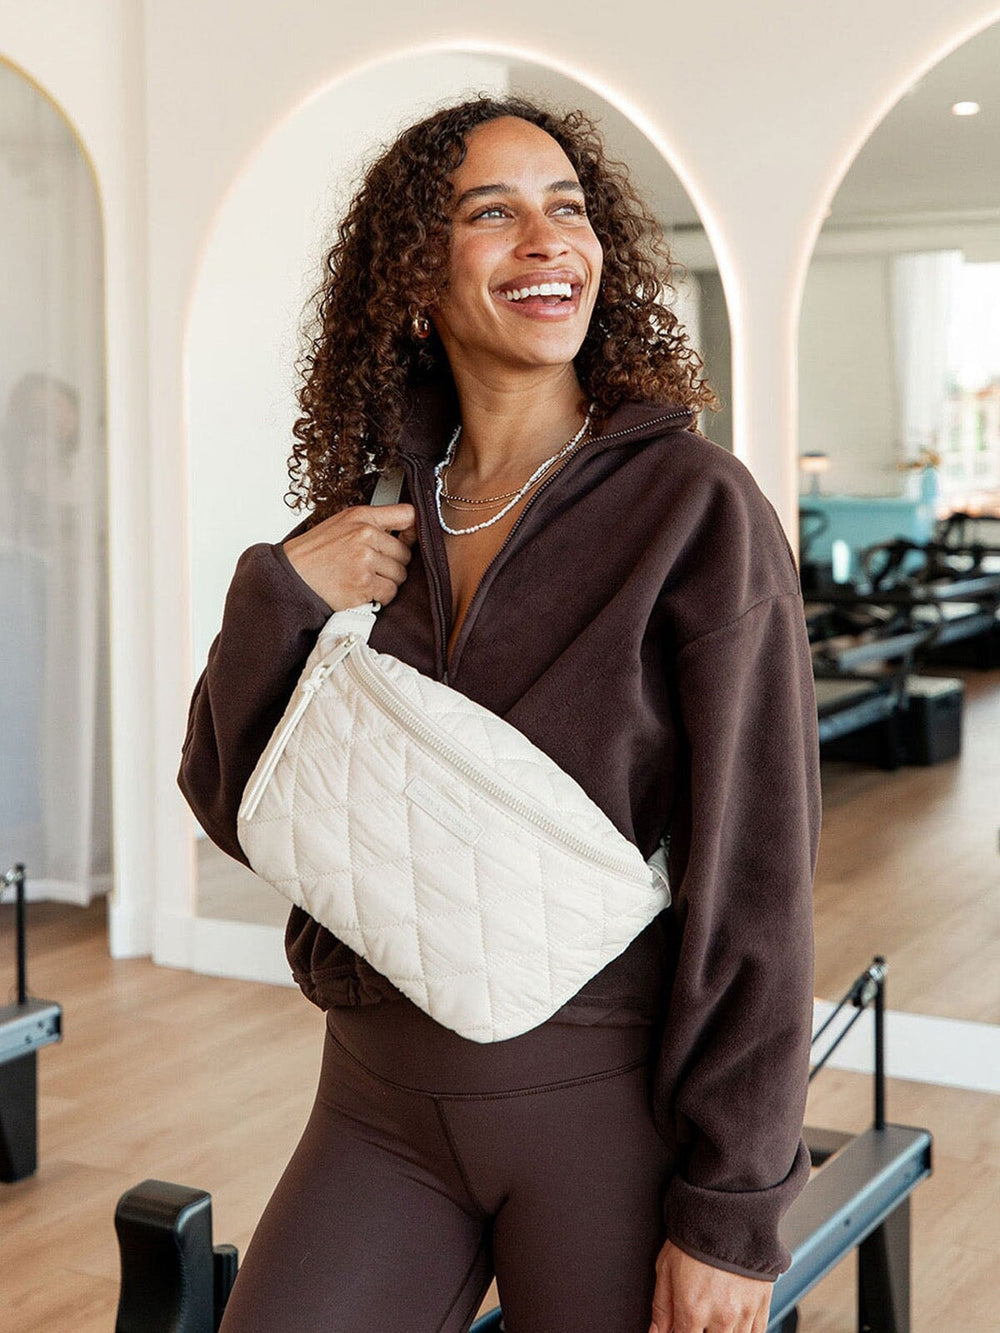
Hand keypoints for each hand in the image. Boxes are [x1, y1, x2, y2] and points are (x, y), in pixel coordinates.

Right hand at [283, 503, 416, 609]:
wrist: (291, 576)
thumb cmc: (315, 553)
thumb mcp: (341, 524)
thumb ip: (374, 523)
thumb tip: (410, 530)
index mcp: (362, 517)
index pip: (408, 514)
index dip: (414, 529)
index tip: (409, 539)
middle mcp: (365, 535)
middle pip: (406, 554)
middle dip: (393, 564)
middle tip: (372, 568)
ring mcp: (365, 561)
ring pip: (400, 575)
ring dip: (387, 582)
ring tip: (364, 579)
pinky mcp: (363, 584)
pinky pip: (389, 593)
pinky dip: (379, 597)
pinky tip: (363, 591)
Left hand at [649, 1239, 771, 1332]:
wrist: (730, 1211)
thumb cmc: (696, 1234)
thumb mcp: (666, 1267)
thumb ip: (661, 1306)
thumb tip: (655, 1331)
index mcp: (693, 1309)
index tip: (681, 1326)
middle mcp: (720, 1317)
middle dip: (703, 1331)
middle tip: (699, 1318)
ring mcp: (743, 1314)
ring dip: (722, 1332)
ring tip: (715, 1317)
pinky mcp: (762, 1305)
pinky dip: (745, 1332)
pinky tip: (735, 1324)